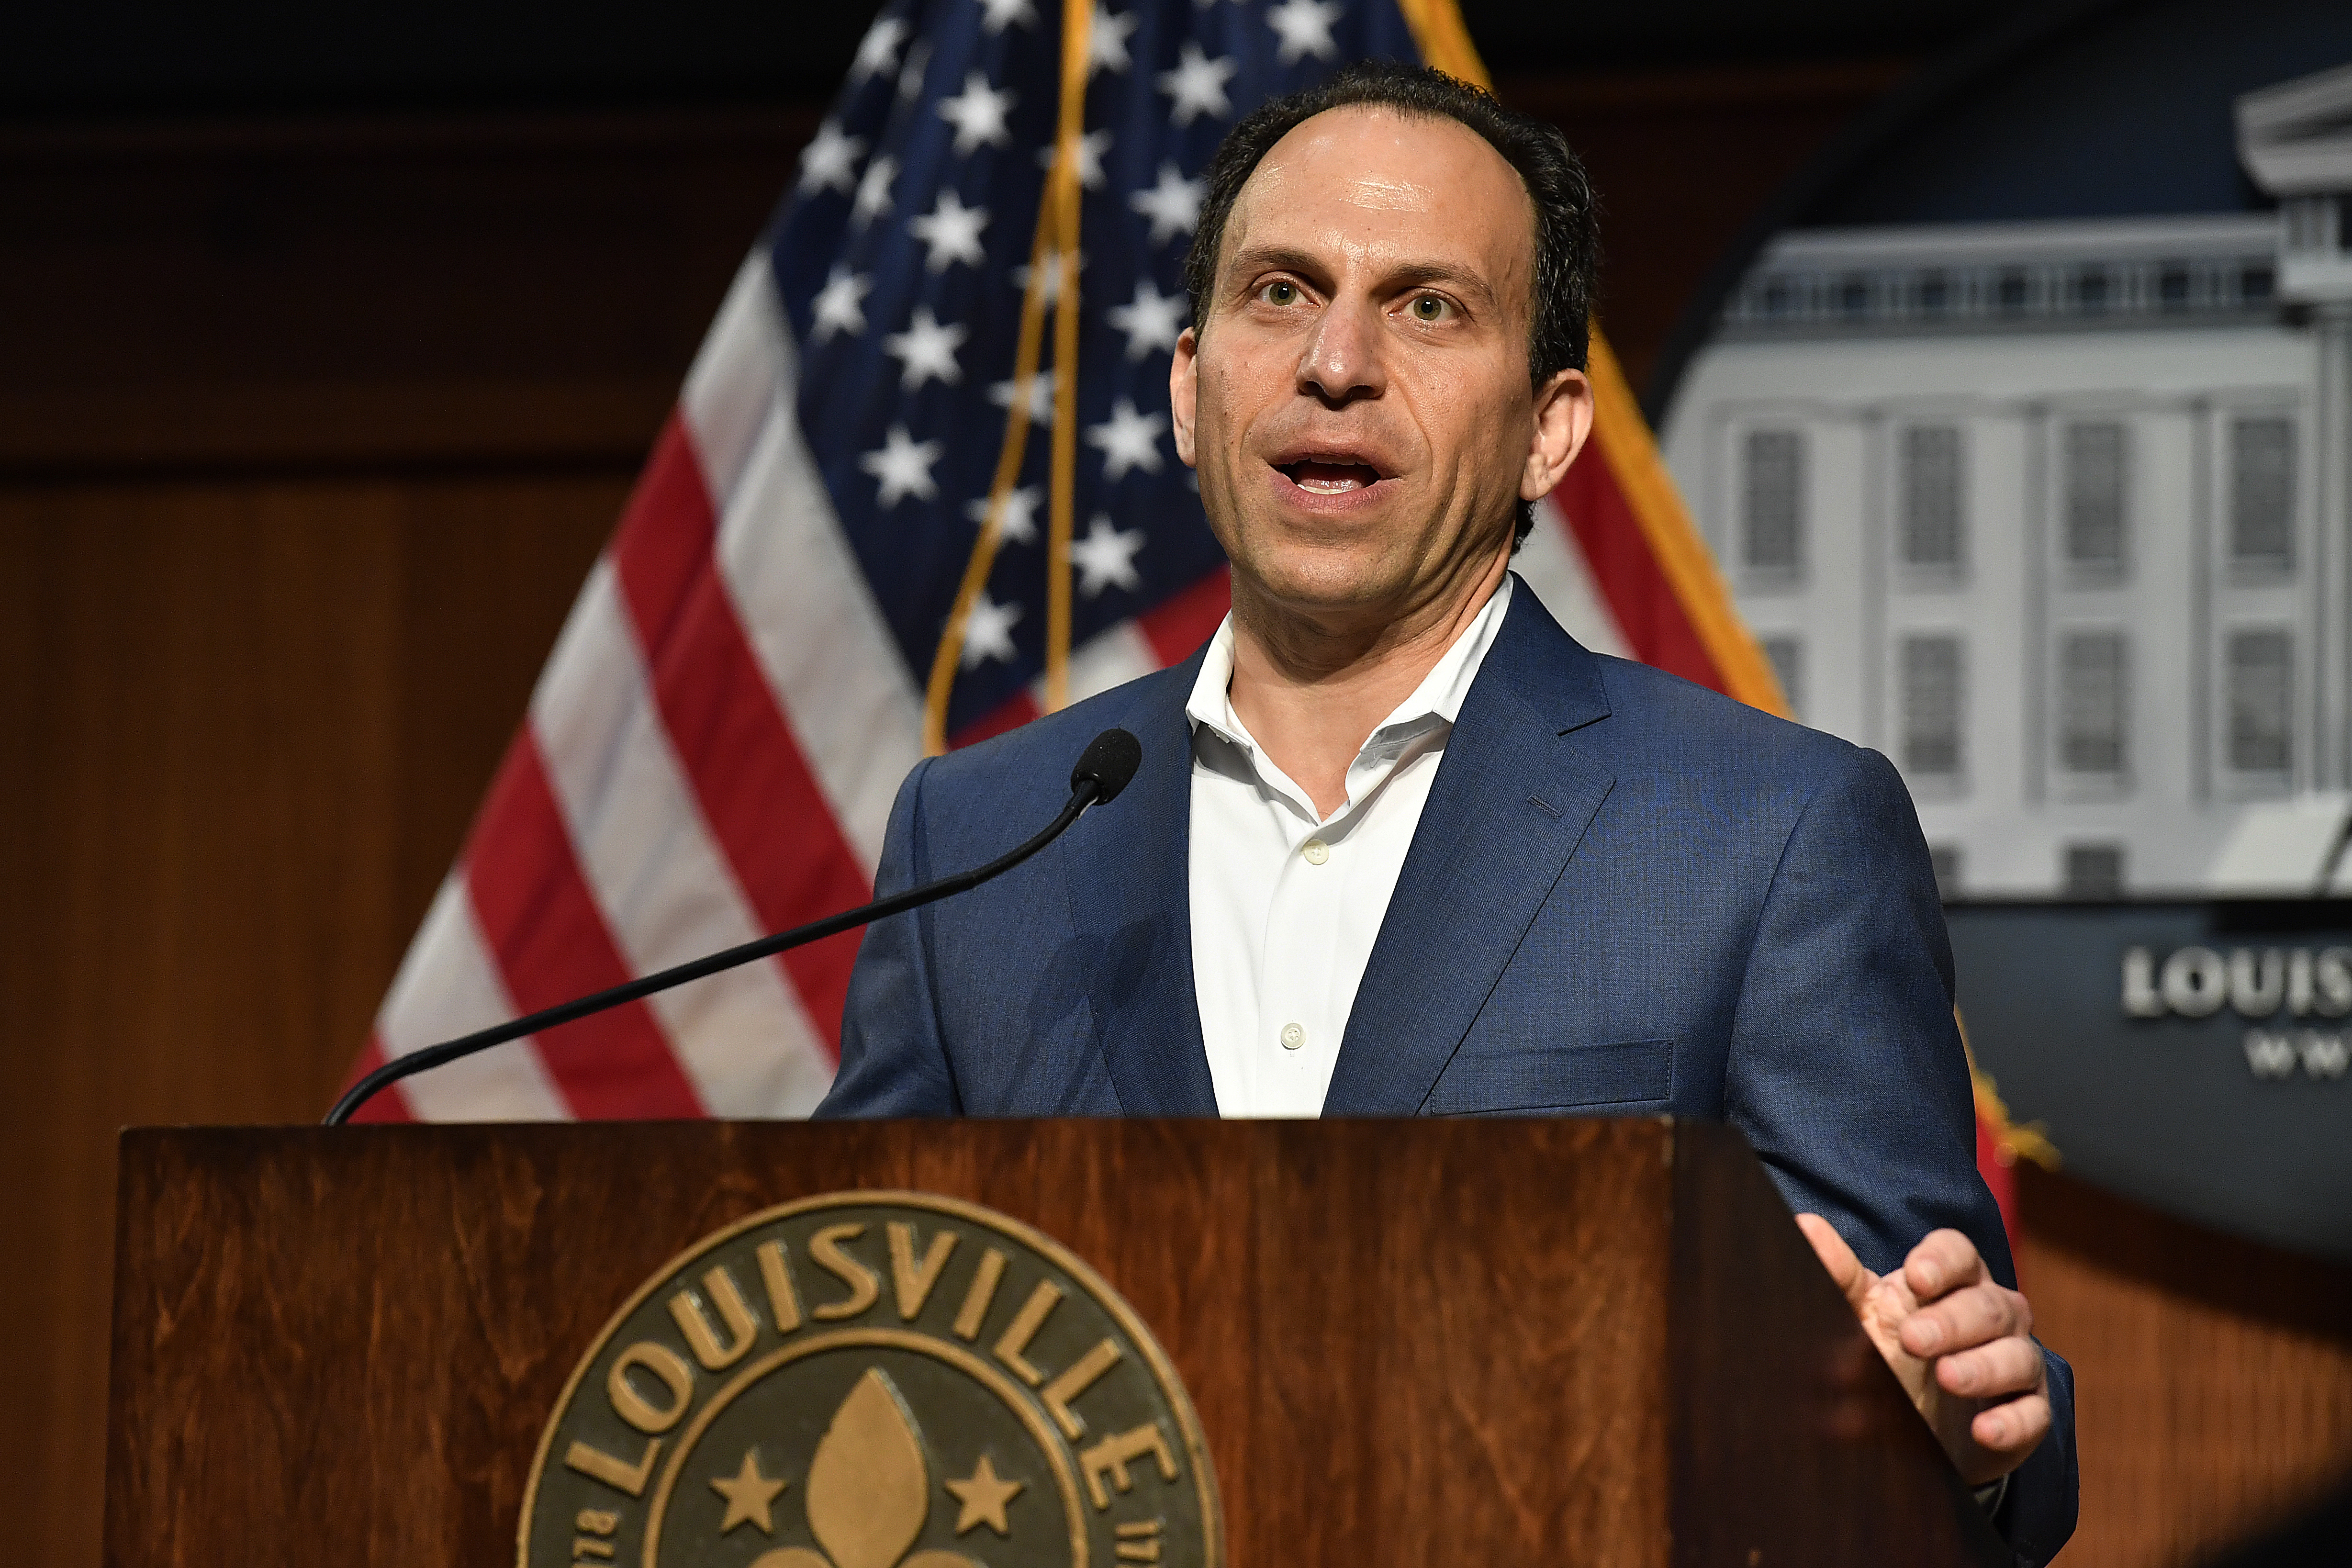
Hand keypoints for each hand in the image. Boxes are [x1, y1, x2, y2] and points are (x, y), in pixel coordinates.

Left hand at [1796, 1215, 2051, 1486]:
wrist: (1915, 1422)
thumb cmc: (1889, 1348)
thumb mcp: (1859, 1312)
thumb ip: (1838, 1274)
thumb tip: (1806, 1225)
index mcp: (1953, 1281)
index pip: (1960, 1254)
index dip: (1942, 1261)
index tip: (1916, 1277)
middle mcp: (1993, 1314)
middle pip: (1988, 1305)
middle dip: (1953, 1321)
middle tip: (1914, 1340)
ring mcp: (2016, 1361)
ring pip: (2019, 1355)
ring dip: (1984, 1368)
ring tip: (1947, 1378)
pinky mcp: (2028, 1410)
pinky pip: (2035, 1412)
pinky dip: (2013, 1421)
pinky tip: (1983, 1430)